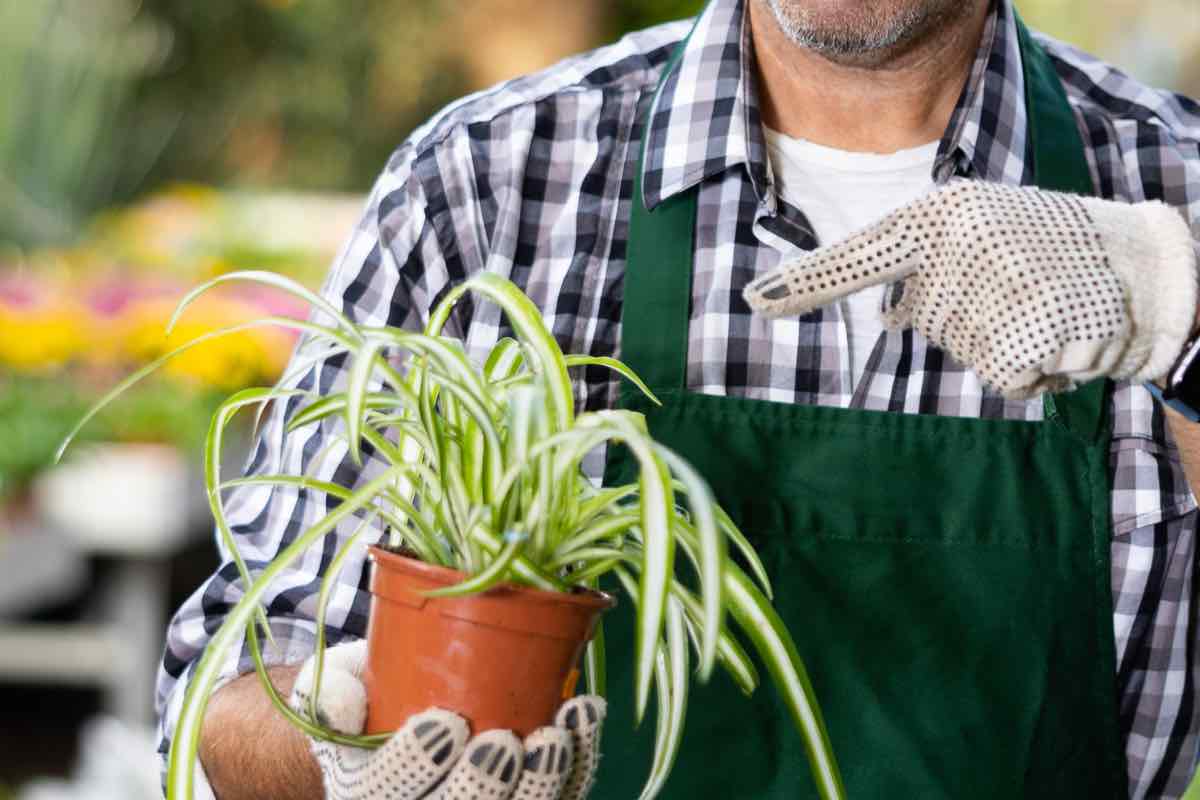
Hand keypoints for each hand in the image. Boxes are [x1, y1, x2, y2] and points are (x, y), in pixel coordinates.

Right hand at [289, 640, 604, 799]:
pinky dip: (578, 762)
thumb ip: (330, 691)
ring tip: (554, 736)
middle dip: (482, 788)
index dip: (414, 766)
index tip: (444, 724)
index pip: (385, 794)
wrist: (397, 715)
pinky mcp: (523, 798)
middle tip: (502, 741)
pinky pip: (561, 795)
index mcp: (367, 792)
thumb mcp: (333, 684)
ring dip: (540, 785)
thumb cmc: (366, 698)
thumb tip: (340, 706)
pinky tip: (583, 715)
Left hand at [743, 180, 1198, 398]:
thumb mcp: (980, 237)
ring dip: (1001, 343)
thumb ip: (926, 269)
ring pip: (962, 351)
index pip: (859, 255)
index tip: (755, 301)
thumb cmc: (1049, 248)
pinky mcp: (1028, 333)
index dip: (806, 284)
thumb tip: (886, 317)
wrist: (1142, 263)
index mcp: (940, 215)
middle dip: (965, 321)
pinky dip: (1031, 370)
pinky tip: (1060, 335)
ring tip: (1044, 305)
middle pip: (919, 322)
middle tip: (1018, 289)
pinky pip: (1002, 376)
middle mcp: (958, 245)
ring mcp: (993, 287)